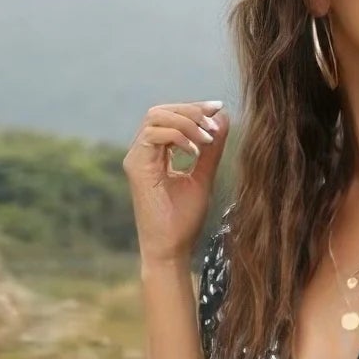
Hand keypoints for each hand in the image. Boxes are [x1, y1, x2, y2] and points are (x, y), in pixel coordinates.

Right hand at [123, 99, 230, 267]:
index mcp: (156, 154)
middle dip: (190, 111)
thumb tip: (222, 117)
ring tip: (207, 139)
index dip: (193, 108)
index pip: (170, 117)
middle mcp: (142, 153)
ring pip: (155, 118)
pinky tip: (196, 153)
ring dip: (185, 122)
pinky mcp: (136, 166)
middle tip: (214, 122)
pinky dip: (178, 137)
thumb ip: (212, 148)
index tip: (218, 109)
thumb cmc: (184, 220)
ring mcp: (136, 158)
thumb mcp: (203, 176)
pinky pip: (154, 135)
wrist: (172, 250)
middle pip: (160, 111)